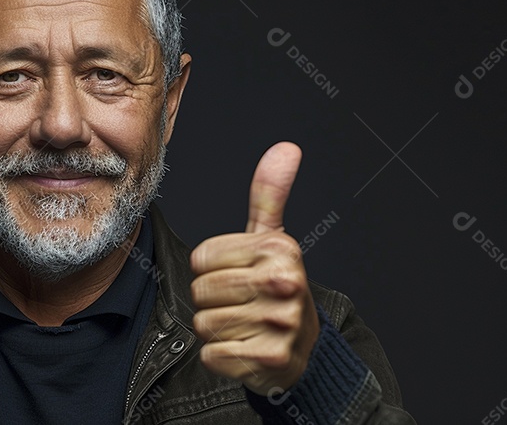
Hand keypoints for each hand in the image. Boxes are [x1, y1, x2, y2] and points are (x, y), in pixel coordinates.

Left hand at [190, 142, 319, 394]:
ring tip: (245, 326)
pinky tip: (246, 349)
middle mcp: (285, 282)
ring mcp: (280, 323)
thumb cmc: (276, 289)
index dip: (211, 270)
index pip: (201, 259)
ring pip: (204, 323)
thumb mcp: (273, 239)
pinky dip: (221, 357)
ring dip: (217, 329)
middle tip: (242, 304)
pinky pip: (212, 354)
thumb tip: (286, 147)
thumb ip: (270, 194)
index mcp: (279, 249)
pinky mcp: (271, 359)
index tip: (239, 275)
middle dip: (212, 301)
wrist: (304, 350)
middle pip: (202, 290)